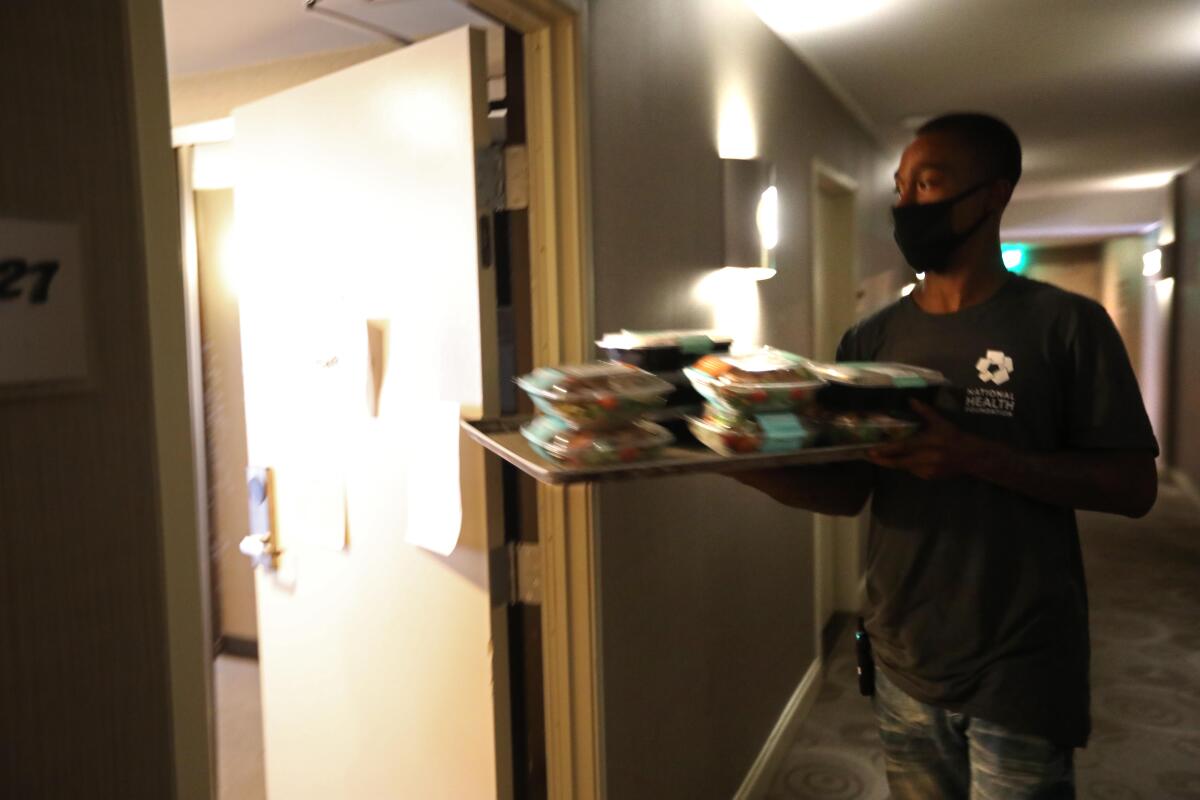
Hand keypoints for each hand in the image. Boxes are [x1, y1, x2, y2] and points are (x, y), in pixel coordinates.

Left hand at [867, 400, 984, 479]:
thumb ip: (924, 412)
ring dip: (895, 462)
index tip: (871, 450)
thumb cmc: (954, 437)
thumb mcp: (940, 422)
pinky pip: (913, 471)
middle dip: (883, 460)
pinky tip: (907, 459)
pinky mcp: (929, 477)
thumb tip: (911, 399)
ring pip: (905, 467)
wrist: (971, 457)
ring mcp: (928, 470)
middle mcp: (926, 458)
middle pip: (899, 462)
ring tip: (883, 456)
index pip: (903, 447)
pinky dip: (908, 465)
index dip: (886, 450)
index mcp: (928, 442)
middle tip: (869, 456)